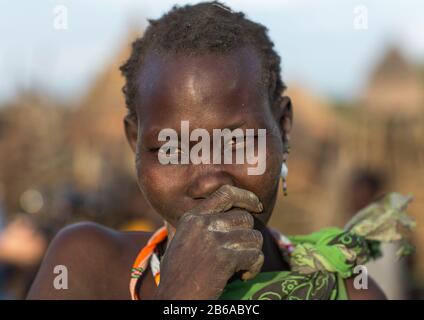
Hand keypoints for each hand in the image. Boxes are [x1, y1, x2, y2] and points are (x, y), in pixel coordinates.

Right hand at [154, 185, 263, 299]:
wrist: (175, 297)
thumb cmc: (180, 272)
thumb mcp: (185, 238)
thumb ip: (205, 224)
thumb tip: (237, 213)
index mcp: (193, 216)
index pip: (226, 193)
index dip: (246, 197)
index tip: (257, 205)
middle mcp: (203, 224)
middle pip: (244, 218)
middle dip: (249, 236)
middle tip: (243, 251)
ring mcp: (214, 240)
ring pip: (253, 236)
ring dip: (252, 252)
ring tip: (241, 265)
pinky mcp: (224, 259)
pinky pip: (254, 255)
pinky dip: (254, 267)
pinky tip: (243, 275)